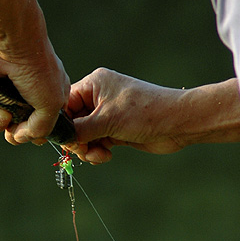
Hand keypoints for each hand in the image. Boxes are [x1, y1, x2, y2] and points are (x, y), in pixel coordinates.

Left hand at [0, 34, 69, 144]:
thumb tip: (22, 137)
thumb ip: (42, 128)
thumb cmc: (37, 70)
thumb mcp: (52, 105)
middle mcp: (30, 97)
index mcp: (51, 99)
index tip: (31, 135)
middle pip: (18, 127)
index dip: (34, 135)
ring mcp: (8, 92)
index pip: (42, 127)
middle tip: (11, 123)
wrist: (11, 44)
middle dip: (13, 130)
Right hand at [65, 68, 191, 162]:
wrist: (178, 123)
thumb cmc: (144, 113)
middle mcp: (99, 97)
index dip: (63, 124)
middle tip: (85, 151)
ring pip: (84, 134)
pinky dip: (97, 151)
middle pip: (74, 121)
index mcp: (94, 84)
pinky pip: (96, 141)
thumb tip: (61, 138)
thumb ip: (80, 130)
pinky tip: (106, 156)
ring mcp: (107, 114)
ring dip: (88, 148)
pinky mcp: (116, 128)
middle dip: (78, 139)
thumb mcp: (107, 120)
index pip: (66, 104)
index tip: (66, 141)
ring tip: (99, 156)